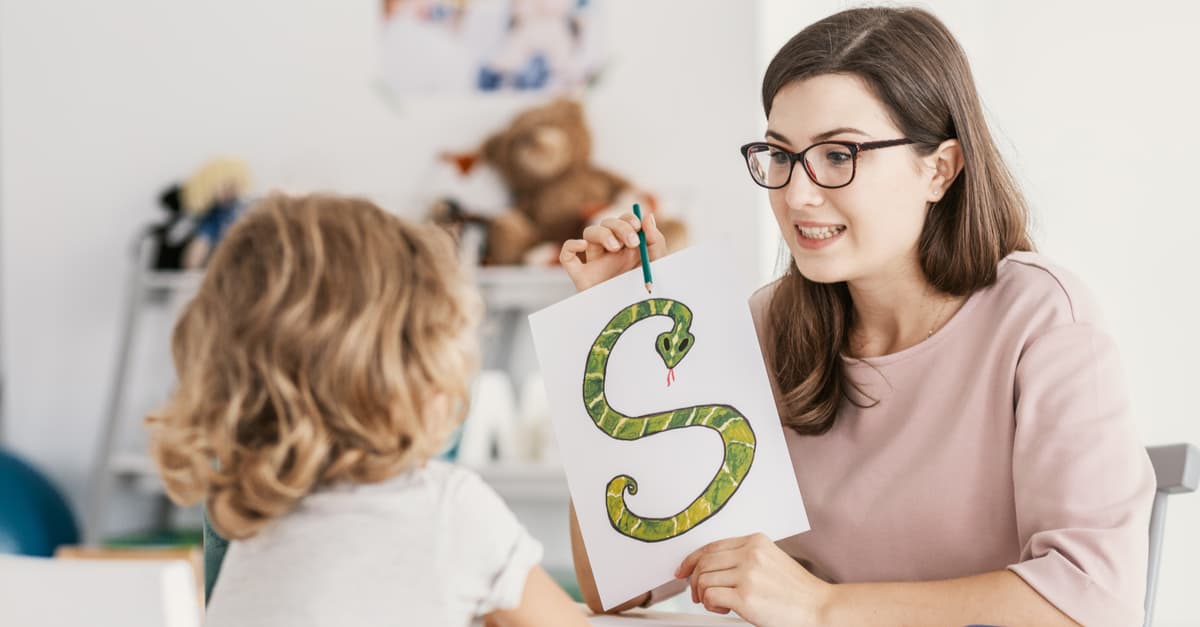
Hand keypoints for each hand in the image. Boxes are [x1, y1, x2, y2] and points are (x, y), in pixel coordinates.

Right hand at [559, 212, 666, 291]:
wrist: (634, 319)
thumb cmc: (646, 293)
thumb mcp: (657, 265)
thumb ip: (655, 240)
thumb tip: (648, 216)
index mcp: (628, 246)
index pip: (624, 221)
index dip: (628, 218)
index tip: (637, 227)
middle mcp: (610, 252)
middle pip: (606, 223)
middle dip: (619, 227)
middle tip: (631, 242)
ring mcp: (594, 263)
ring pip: (588, 233)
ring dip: (603, 233)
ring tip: (615, 248)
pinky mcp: (581, 277)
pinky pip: (566, 256)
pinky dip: (570, 245)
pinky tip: (582, 246)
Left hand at [676, 533, 832, 626]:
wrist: (819, 608)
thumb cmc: (796, 591)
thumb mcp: (770, 561)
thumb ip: (743, 557)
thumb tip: (709, 566)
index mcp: (755, 542)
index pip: (711, 546)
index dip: (692, 559)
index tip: (683, 570)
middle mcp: (750, 554)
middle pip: (703, 562)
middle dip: (694, 580)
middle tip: (698, 595)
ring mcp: (748, 574)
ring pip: (703, 579)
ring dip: (703, 595)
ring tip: (718, 604)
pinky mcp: (745, 596)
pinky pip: (710, 596)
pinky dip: (710, 605)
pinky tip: (723, 609)